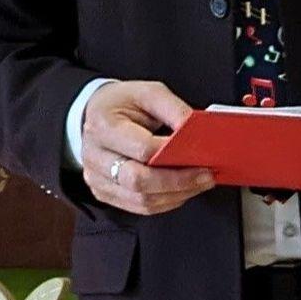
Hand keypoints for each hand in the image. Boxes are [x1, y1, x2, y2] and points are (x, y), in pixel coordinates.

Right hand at [80, 80, 214, 214]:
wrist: (94, 113)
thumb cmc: (122, 102)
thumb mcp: (148, 92)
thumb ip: (174, 109)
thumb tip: (196, 131)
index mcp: (103, 125)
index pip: (142, 149)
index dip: (174, 155)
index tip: (201, 154)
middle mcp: (94, 155)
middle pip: (139, 181)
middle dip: (179, 182)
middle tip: (206, 175)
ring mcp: (96, 178)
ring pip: (140, 199)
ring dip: (176, 195)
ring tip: (199, 183)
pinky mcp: (103, 192)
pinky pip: (138, 206)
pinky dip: (165, 201)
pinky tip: (182, 191)